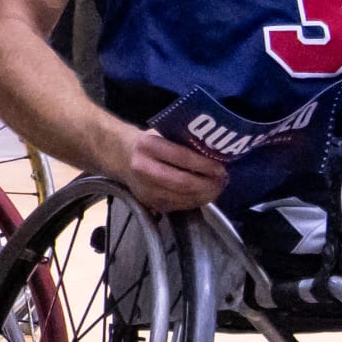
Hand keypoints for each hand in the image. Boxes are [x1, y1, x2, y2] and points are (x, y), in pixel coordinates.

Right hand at [101, 122, 232, 212]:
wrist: (118, 155)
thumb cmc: (146, 143)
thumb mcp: (161, 134)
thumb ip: (183, 144)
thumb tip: (217, 154)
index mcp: (148, 146)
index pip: (183, 158)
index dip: (206, 166)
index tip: (221, 168)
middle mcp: (143, 168)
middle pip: (184, 183)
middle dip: (209, 185)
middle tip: (223, 181)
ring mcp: (144, 189)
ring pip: (182, 198)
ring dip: (205, 196)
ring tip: (216, 188)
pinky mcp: (148, 202)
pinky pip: (177, 206)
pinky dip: (194, 202)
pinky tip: (203, 195)